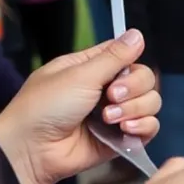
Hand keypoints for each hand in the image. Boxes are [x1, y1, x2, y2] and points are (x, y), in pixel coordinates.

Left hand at [0, 30, 160, 183]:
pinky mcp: (123, 138)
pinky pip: (150, 127)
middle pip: (146, 79)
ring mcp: (117, 114)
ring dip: (135, 109)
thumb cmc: (46, 106)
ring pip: (151, 103)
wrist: (33, 150)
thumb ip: (114, 57)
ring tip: (108, 119)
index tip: (119, 73)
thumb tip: (138, 33)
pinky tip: (125, 130)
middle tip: (111, 97)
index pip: (128, 56)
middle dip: (134, 88)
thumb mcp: (79, 75)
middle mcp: (108, 89)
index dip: (131, 62)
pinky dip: (143, 126)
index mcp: (93, 68)